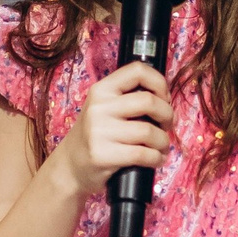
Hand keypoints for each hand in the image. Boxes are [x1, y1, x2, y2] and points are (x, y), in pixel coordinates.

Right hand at [52, 63, 173, 196]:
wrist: (70, 166)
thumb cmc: (96, 136)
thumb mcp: (104, 108)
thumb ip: (128, 98)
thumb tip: (166, 101)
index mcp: (102, 90)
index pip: (138, 71)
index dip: (159, 83)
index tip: (164, 99)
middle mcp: (99, 107)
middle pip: (149, 101)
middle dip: (167, 115)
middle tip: (167, 126)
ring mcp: (99, 131)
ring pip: (149, 131)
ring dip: (163, 142)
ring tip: (161, 147)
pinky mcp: (103, 155)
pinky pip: (143, 154)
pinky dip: (156, 158)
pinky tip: (156, 159)